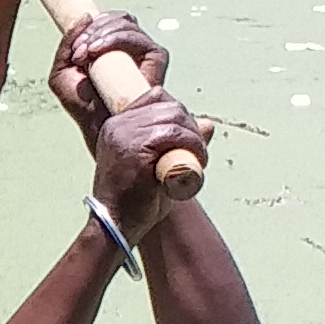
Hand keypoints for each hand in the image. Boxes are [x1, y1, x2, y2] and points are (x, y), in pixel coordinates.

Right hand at [81, 91, 210, 238]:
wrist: (115, 226)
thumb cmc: (136, 201)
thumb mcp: (159, 165)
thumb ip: (182, 142)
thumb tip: (209, 123)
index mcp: (118, 125)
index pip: (156, 97)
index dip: (178, 114)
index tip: (185, 138)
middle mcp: (118, 125)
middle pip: (170, 105)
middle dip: (191, 127)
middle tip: (196, 153)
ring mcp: (124, 135)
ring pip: (175, 117)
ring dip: (194, 139)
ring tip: (196, 161)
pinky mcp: (134, 148)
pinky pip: (173, 134)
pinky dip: (190, 146)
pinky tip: (191, 164)